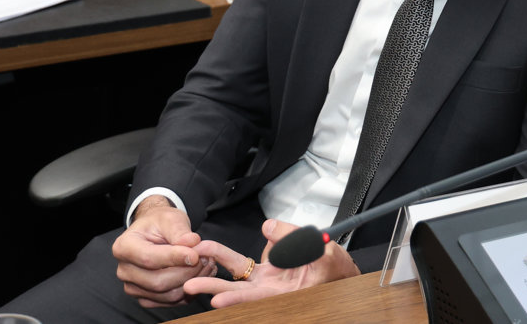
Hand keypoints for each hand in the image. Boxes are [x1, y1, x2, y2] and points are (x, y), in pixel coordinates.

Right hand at [112, 199, 216, 306]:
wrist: (156, 233)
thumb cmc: (161, 223)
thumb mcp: (170, 218)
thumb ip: (180, 231)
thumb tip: (192, 242)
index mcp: (124, 247)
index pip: (149, 258)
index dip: (174, 258)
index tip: (195, 254)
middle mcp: (124, 271)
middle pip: (157, 282)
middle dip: (187, 271)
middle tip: (207, 258)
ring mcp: (133, 287)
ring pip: (168, 294)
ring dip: (192, 281)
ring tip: (207, 264)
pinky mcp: (146, 298)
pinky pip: (172, 301)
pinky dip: (190, 290)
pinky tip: (201, 274)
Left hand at [184, 219, 360, 307]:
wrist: (337, 269)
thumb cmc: (333, 265)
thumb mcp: (322, 250)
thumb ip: (295, 238)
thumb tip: (267, 227)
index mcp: (286, 293)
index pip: (257, 299)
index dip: (237, 300)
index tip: (217, 300)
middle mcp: (271, 291)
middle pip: (237, 293)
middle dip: (213, 289)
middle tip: (190, 286)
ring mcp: (265, 282)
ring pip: (234, 278)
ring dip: (212, 272)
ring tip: (192, 266)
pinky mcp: (262, 272)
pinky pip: (239, 265)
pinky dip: (223, 258)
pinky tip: (207, 251)